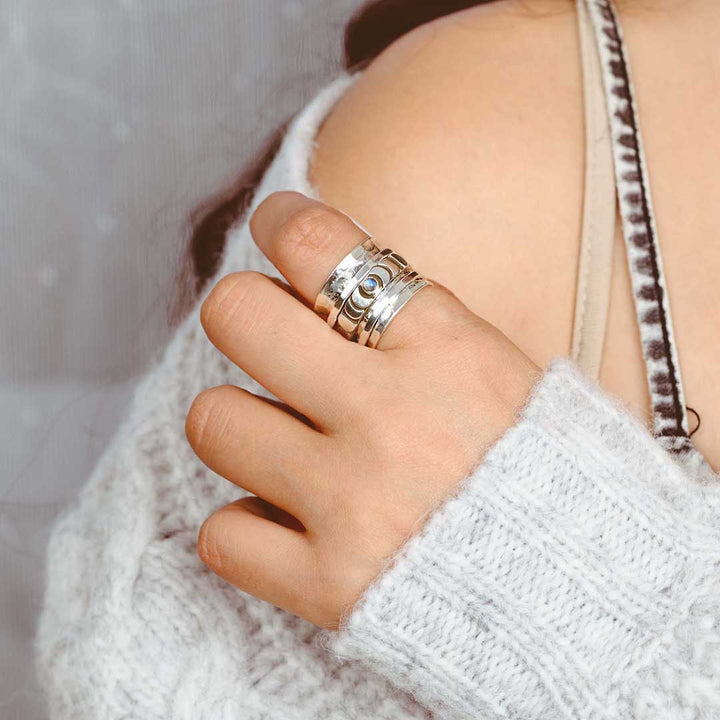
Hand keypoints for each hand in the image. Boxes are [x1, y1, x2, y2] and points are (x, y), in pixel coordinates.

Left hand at [186, 191, 539, 628]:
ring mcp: (354, 503)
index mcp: (444, 349)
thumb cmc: (547, 469)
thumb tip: (325, 282)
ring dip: (240, 426)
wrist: (591, 590)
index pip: (321, 246)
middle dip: (241, 315)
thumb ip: (416, 324)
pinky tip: (286, 522)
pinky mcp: (330, 586)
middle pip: (239, 318)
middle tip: (264, 335)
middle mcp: (390, 416)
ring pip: (214, 423)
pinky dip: (246, 527)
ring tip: (284, 445)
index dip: (282, 223)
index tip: (276, 228)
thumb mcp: (500, 368)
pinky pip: (223, 535)